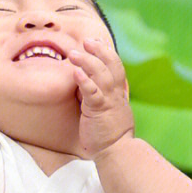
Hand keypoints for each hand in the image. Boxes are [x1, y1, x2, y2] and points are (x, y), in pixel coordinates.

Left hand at [68, 36, 134, 158]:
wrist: (116, 152)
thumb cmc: (109, 134)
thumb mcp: (107, 109)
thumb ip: (99, 95)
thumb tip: (85, 82)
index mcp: (118, 92)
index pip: (115, 66)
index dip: (106, 51)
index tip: (95, 41)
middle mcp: (116, 93)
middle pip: (111, 64)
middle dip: (99, 50)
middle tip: (86, 41)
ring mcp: (109, 100)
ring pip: (100, 74)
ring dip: (87, 61)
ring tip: (73, 53)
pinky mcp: (99, 110)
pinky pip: (92, 92)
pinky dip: (84, 80)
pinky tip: (75, 72)